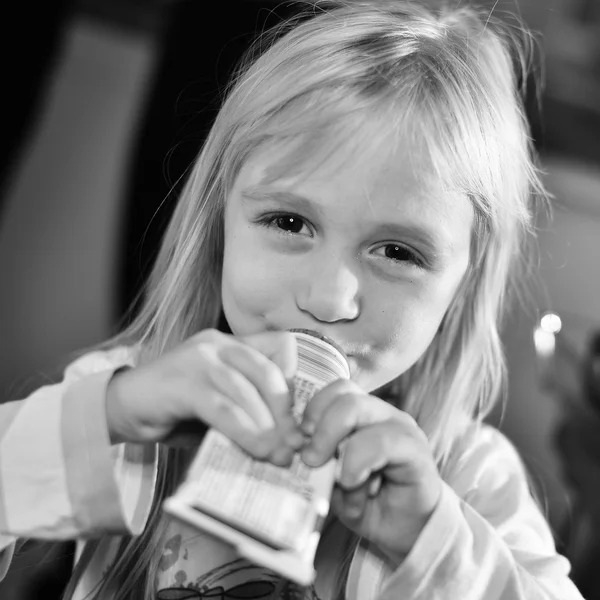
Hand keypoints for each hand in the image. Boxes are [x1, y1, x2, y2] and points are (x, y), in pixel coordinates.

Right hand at [105, 329, 303, 464]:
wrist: (119, 408)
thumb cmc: (174, 409)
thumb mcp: (219, 403)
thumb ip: (247, 410)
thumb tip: (285, 441)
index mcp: (232, 344)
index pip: (282, 346)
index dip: (294, 381)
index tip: (295, 416)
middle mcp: (218, 344)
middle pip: (269, 371)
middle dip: (285, 413)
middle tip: (293, 445)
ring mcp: (198, 359)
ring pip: (247, 391)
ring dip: (268, 428)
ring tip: (278, 455)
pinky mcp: (182, 382)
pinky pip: (222, 408)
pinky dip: (243, 431)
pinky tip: (255, 449)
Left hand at [300, 379, 441, 564]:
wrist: (406, 532)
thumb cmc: (367, 503)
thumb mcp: (332, 481)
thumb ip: (318, 461)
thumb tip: (300, 451)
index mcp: (360, 414)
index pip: (335, 390)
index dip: (313, 410)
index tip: (300, 442)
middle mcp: (381, 412)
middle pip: (344, 394)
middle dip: (320, 428)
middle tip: (310, 460)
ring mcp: (401, 426)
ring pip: (358, 409)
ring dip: (336, 444)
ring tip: (337, 478)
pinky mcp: (416, 449)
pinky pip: (380, 442)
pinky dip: (357, 463)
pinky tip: (354, 484)